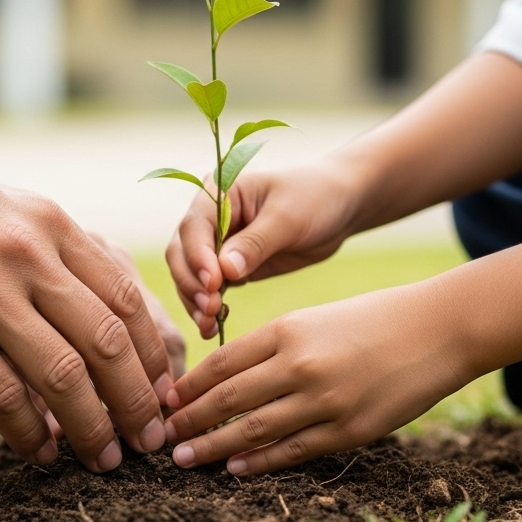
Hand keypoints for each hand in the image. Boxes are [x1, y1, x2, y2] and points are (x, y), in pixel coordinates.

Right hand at [0, 151, 174, 472]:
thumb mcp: (6, 210)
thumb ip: (56, 256)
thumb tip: (105, 323)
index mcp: (51, 224)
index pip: (128, 297)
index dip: (155, 353)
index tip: (164, 391)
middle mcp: (27, 255)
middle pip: (109, 342)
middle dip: (138, 400)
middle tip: (150, 439)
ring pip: (64, 375)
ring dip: (92, 427)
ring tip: (103, 456)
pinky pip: (3, 395)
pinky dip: (30, 433)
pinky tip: (40, 451)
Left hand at [161, 283, 474, 474]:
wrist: (438, 330)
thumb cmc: (373, 318)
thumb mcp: (315, 317)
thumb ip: (273, 344)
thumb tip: (226, 375)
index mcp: (289, 329)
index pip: (222, 362)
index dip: (190, 386)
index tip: (167, 400)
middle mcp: (302, 365)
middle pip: (229, 399)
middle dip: (191, 421)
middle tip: (162, 436)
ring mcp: (325, 400)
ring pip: (254, 430)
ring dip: (214, 447)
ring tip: (185, 458)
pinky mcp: (349, 430)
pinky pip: (293, 451)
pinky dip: (259, 461)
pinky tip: (235, 467)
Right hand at [166, 161, 361, 337]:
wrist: (339, 207)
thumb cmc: (315, 199)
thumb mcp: (288, 217)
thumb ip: (255, 243)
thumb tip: (224, 272)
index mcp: (218, 193)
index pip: (194, 227)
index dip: (198, 257)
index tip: (214, 283)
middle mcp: (209, 217)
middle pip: (182, 253)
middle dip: (192, 283)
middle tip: (210, 309)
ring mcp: (217, 245)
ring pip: (190, 276)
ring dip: (195, 301)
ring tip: (209, 325)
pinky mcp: (230, 268)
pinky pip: (209, 291)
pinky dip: (208, 308)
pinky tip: (213, 328)